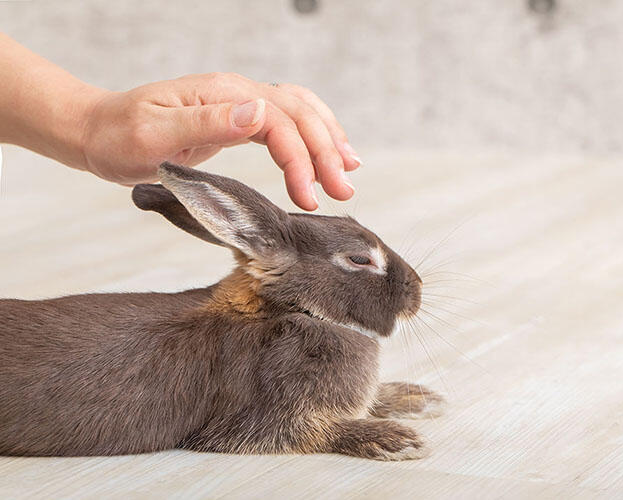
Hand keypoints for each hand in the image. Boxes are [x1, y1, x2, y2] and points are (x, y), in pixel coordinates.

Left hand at [82, 73, 360, 209]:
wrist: (99, 132)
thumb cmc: (120, 138)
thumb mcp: (154, 135)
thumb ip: (207, 123)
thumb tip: (258, 113)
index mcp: (222, 95)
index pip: (278, 121)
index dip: (299, 159)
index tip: (308, 200)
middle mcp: (237, 92)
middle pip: (299, 114)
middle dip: (326, 153)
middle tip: (343, 193)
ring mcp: (240, 102)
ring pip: (301, 111)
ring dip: (328, 140)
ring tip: (348, 172)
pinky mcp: (238, 117)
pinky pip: (287, 118)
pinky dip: (313, 133)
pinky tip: (326, 151)